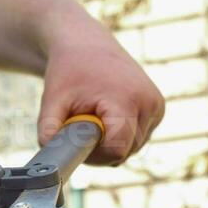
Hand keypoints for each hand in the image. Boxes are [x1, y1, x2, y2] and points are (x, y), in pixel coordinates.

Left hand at [37, 30, 164, 165]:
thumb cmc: (68, 72)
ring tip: (94, 120)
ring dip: (112, 143)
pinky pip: (139, 138)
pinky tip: (109, 117)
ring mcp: (156, 105)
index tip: (80, 140)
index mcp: (125, 99)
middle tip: (82, 129)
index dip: (96, 155)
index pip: (118, 149)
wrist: (87, 45)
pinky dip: (122, 135)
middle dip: (101, 150)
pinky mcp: (158, 108)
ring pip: (134, 148)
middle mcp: (148, 102)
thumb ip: (49, 132)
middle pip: (126, 152)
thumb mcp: (52, 101)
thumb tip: (51, 161)